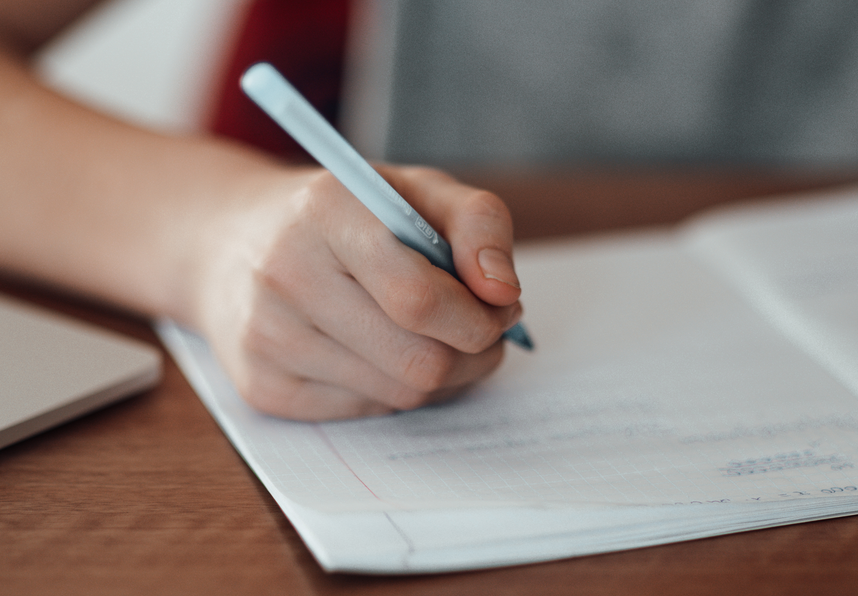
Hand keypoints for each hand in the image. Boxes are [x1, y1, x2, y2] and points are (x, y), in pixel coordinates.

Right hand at [190, 164, 522, 419]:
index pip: (419, 299)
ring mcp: (266, 337)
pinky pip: (367, 412)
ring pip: (401, 395)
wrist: (228, 242)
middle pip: (419, 361)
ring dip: (442, 375)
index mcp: (327, 211)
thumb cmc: (344, 215)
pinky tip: (384, 352)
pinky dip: (395, 390)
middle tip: (483, 331)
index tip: (500, 307)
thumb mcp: (416, 190)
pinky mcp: (262, 387)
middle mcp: (285, 274)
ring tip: (435, 336)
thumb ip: (479, 224)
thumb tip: (504, 294)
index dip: (480, 317)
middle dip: (474, 354)